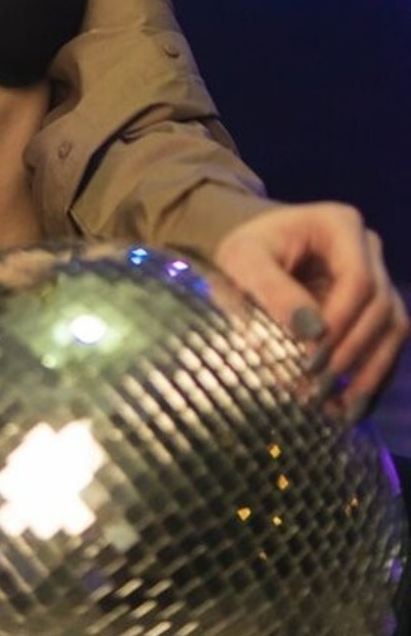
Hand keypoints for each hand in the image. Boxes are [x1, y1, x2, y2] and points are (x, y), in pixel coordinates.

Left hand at [213, 201, 408, 422]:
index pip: (358, 279)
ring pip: (392, 330)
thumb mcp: (242, 262)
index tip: (311, 360)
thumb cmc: (243, 254)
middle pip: (379, 306)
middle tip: (317, 390)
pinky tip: (347, 408)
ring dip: (368, 373)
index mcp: (340, 225)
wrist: (249, 259)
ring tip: (339, 411)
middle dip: (351, 353)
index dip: (342, 322)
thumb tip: (313, 332)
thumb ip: (272, 290)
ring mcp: (378, 279)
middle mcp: (368, 249)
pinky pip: (386, 346)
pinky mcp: (376, 311)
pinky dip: (370, 377)